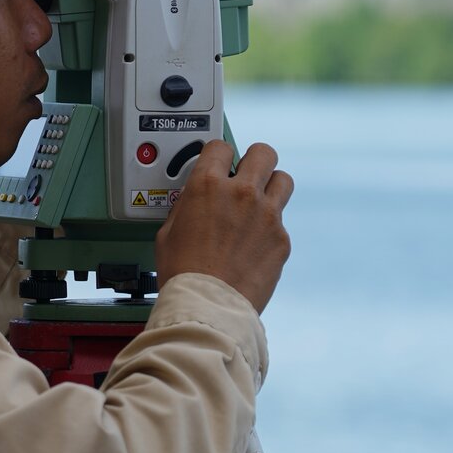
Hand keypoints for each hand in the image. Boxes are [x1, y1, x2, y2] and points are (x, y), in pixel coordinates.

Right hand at [154, 141, 293, 312]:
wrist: (208, 306)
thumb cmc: (183, 274)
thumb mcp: (168, 231)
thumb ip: (186, 206)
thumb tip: (193, 200)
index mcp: (207, 186)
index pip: (220, 146)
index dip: (218, 154)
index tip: (218, 163)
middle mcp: (242, 193)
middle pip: (263, 153)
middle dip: (254, 160)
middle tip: (246, 173)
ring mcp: (267, 216)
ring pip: (283, 180)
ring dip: (271, 186)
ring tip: (260, 201)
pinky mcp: (282, 240)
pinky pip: (281, 223)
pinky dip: (270, 229)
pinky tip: (255, 245)